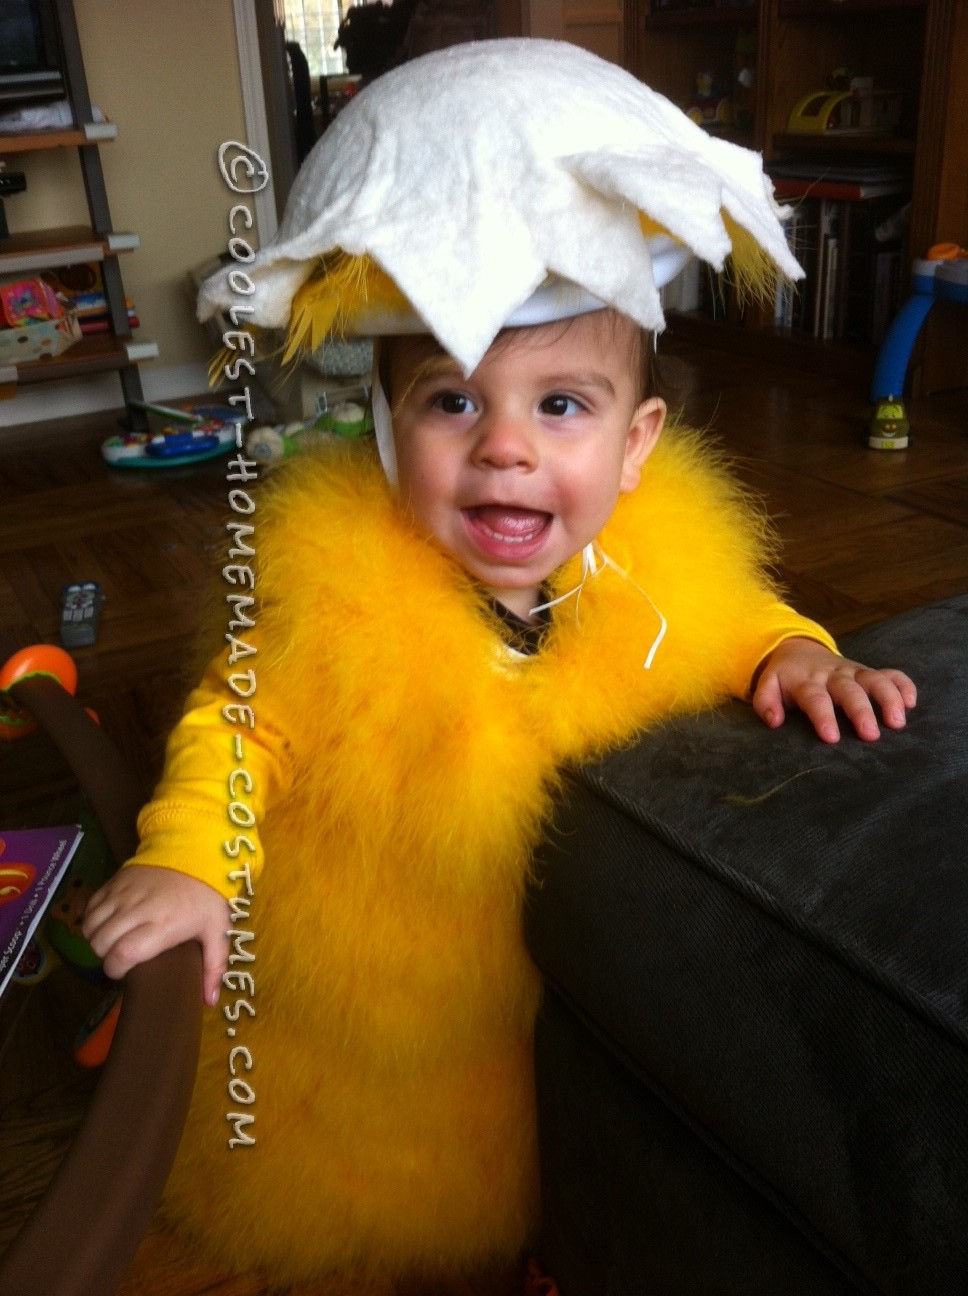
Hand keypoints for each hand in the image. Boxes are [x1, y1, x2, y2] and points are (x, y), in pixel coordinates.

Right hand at [82, 865, 229, 1006]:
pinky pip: (90, 907)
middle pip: (101, 943)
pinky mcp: (114, 881)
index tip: (125, 973)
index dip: (116, 970)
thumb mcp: (218, 930)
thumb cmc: (206, 895)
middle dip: (105, 957)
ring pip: (90, 926)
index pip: (122, 954)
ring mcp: (123, 894)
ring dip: (96, 939)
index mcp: (163, 925)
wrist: (195, 851)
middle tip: (121, 958)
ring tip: (113, 942)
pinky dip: (92, 920)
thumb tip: (209, 1001)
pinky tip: (107, 924)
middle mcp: (138, 909)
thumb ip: (214, 966)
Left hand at [751, 637, 916, 743]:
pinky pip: (890, 673)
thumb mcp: (768, 685)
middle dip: (861, 711)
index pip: (815, 698)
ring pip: (874, 680)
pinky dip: (903, 684)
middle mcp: (833, 675)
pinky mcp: (868, 672)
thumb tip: (774, 721)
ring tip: (897, 723)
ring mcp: (854, 672)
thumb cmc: (785, 678)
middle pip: (849, 690)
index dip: (823, 716)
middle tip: (871, 735)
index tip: (831, 737)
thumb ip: (765, 702)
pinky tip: (911, 702)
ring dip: (888, 698)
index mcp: (807, 681)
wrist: (799, 649)